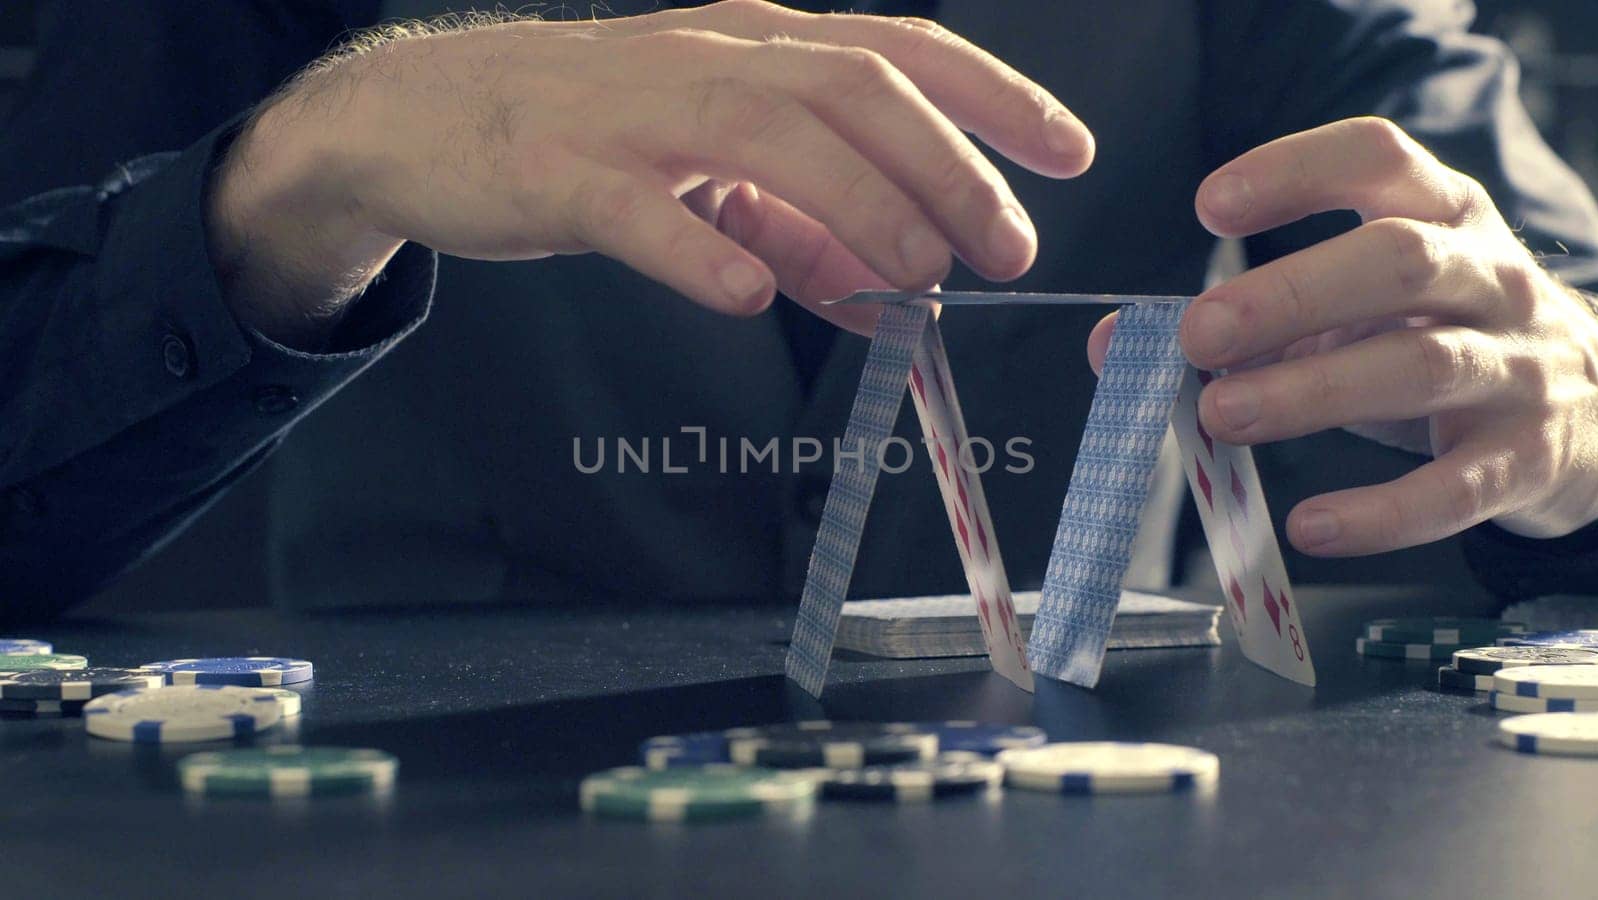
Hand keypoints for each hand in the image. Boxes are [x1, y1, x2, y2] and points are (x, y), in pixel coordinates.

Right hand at [208, 0, 1093, 346]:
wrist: (419, 117)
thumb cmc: (583, 134)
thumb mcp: (710, 174)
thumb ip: (805, 233)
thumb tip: (899, 302)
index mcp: (752, 46)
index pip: (899, 55)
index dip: (994, 98)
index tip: (1071, 151)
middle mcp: (706, 58)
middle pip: (853, 90)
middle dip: (947, 166)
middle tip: (1007, 246)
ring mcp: (631, 113)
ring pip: (766, 136)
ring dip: (857, 207)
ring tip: (918, 277)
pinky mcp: (560, 173)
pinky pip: (638, 211)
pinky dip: (699, 249)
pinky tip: (750, 296)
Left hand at [1087, 117, 1597, 556]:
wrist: (1593, 412)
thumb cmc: (1442, 340)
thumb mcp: (1359, 308)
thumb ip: (1248, 320)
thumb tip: (1118, 345)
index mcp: (1441, 217)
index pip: (1378, 160)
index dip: (1294, 171)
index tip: (1209, 206)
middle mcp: (1487, 278)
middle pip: (1396, 262)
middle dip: (1290, 294)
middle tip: (1198, 333)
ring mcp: (1517, 367)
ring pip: (1420, 367)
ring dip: (1312, 392)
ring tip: (1222, 414)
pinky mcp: (1527, 458)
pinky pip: (1458, 487)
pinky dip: (1381, 513)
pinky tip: (1313, 526)